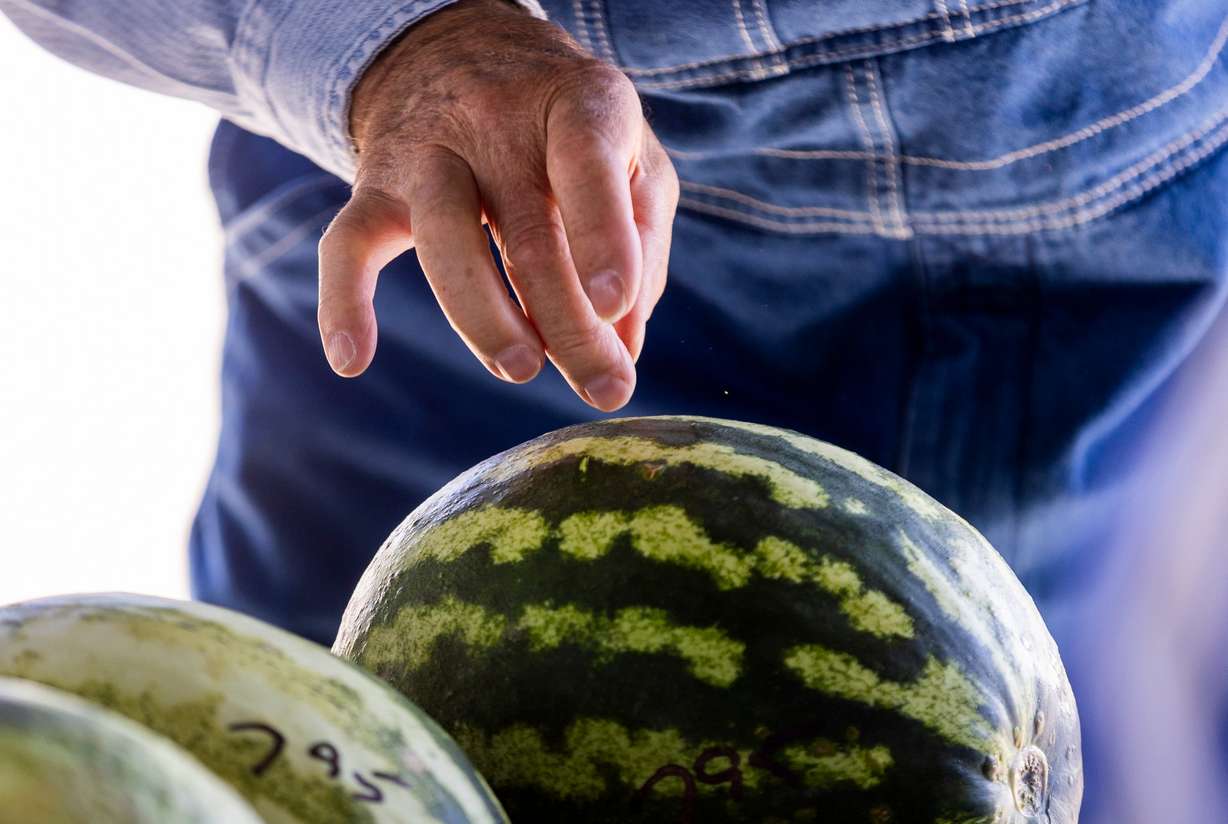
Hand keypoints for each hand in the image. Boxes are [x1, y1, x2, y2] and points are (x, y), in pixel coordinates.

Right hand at [317, 0, 677, 411]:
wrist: (460, 52)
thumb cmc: (566, 128)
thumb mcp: (631, 157)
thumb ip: (641, 244)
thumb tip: (624, 347)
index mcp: (577, 104)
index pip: (587, 162)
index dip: (603, 236)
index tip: (614, 307)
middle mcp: (496, 122)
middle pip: (528, 231)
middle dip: (568, 324)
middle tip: (603, 389)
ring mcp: (429, 153)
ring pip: (443, 239)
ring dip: (483, 316)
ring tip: (521, 369)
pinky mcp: (375, 185)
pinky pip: (347, 242)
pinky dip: (342, 302)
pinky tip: (350, 360)